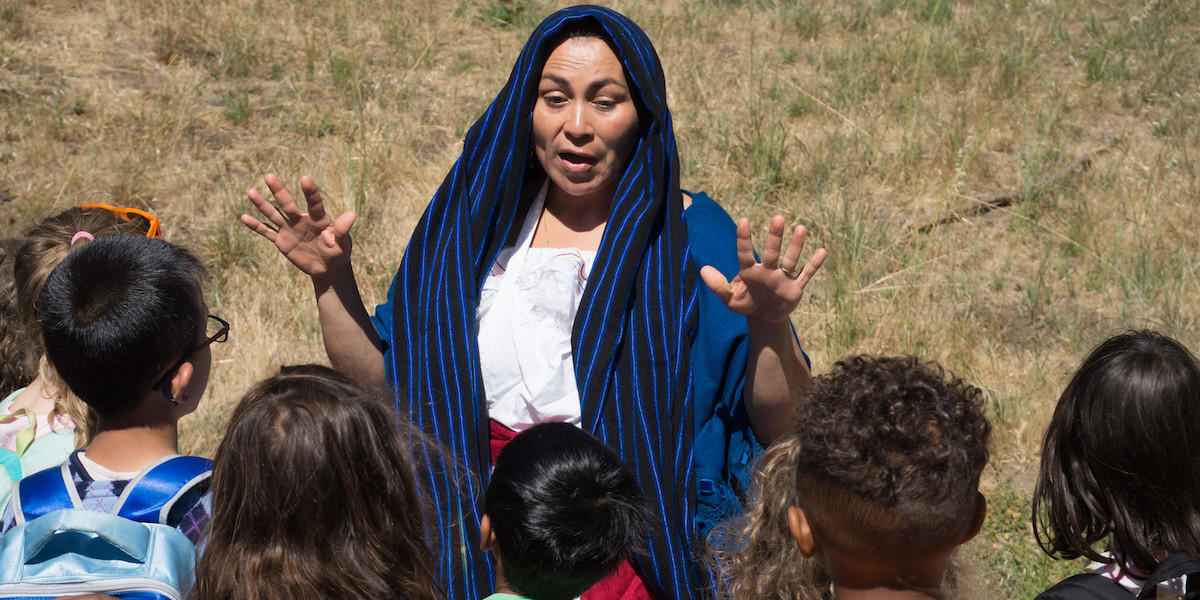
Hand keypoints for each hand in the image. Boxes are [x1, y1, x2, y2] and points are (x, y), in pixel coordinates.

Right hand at [242, 174, 356, 279]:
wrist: (327, 267)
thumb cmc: (338, 253)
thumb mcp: (343, 244)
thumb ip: (343, 230)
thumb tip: (352, 214)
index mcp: (318, 219)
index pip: (314, 203)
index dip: (310, 192)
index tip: (305, 178)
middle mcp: (301, 219)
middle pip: (288, 204)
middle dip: (279, 191)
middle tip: (269, 176)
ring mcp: (290, 229)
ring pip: (273, 214)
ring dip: (262, 204)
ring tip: (250, 192)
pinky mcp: (282, 241)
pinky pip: (267, 232)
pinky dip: (256, 226)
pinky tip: (244, 217)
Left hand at [699, 215, 826, 322]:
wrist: (764, 317)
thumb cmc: (745, 304)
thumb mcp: (729, 299)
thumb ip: (718, 286)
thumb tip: (703, 270)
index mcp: (749, 271)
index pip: (744, 252)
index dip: (744, 238)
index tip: (743, 221)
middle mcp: (767, 270)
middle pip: (771, 251)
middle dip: (774, 236)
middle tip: (778, 217)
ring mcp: (782, 277)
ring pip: (790, 259)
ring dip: (796, 245)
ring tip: (800, 228)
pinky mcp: (795, 288)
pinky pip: (805, 274)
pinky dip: (813, 265)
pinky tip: (822, 251)